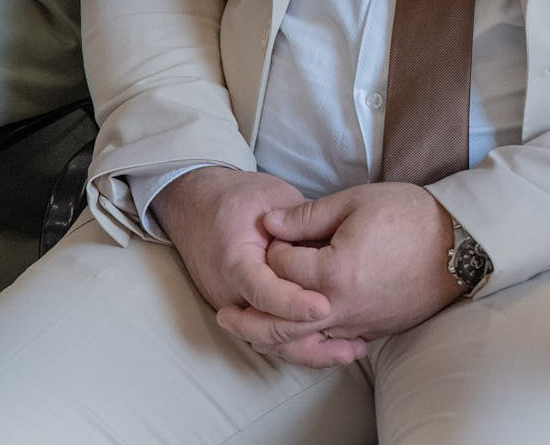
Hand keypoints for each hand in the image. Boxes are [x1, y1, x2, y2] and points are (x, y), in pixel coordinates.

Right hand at [150, 169, 339, 352]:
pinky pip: (272, 334)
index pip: (262, 290)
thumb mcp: (273, 198)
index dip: (292, 303)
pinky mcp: (244, 311)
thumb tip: (337, 245)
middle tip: (353, 346)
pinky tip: (338, 344)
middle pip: (267, 330)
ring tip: (353, 351)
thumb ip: (302, 224)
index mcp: (235, 260)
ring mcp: (234, 306)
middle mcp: (230, 292)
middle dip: (309, 342)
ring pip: (271, 340)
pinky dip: (302, 342)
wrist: (196, 207)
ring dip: (310, 350)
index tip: (324, 307)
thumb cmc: (238, 198)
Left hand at [212, 182, 459, 368]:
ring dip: (272, 336)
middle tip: (224, 315)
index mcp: (333, 272)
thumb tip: (269, 223)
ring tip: (250, 328)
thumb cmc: (411, 216)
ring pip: (304, 341)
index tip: (274, 234)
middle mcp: (341, 307)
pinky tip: (300, 332)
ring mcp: (359, 323)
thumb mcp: (357, 201)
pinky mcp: (375, 330)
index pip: (281, 268)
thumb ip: (307, 215)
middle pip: (280, 324)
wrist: (461, 245)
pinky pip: (332, 341)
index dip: (273, 248)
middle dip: (249, 319)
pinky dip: (308, 341)